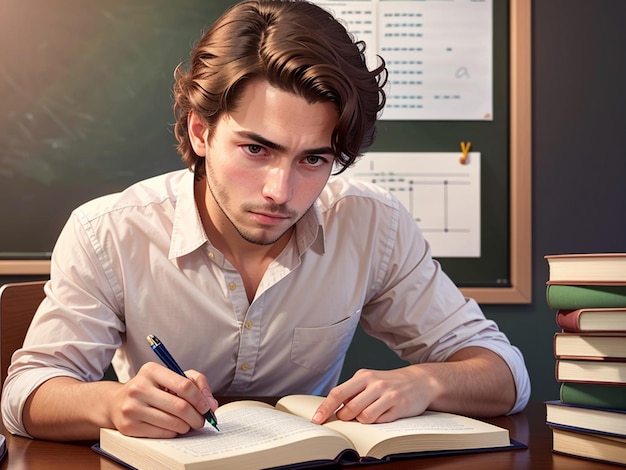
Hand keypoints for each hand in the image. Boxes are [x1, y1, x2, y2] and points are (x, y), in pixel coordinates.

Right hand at [108, 362, 217, 437]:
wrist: (117, 402)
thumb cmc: (151, 388)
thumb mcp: (171, 376)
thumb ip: (196, 382)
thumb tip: (211, 403)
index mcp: (151, 370)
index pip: (185, 385)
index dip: (201, 399)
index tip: (207, 407)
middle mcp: (139, 387)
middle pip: (181, 406)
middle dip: (197, 416)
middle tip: (202, 420)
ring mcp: (132, 408)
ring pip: (173, 422)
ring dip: (187, 426)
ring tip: (188, 424)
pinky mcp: (129, 426)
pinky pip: (162, 433)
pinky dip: (174, 432)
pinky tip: (173, 427)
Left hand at [312, 366, 435, 424]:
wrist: (420, 381)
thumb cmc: (390, 383)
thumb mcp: (370, 381)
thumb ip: (353, 392)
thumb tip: (333, 409)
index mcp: (363, 376)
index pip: (338, 393)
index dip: (325, 408)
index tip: (317, 420)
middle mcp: (374, 383)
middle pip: (349, 408)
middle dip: (344, 418)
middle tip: (347, 419)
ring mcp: (388, 395)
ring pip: (364, 417)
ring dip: (361, 422)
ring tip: (368, 416)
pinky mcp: (399, 406)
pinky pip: (380, 421)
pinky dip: (377, 423)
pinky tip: (382, 415)